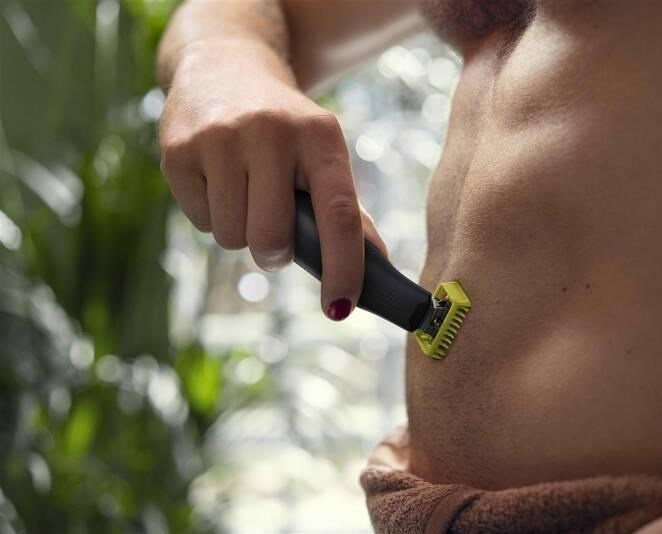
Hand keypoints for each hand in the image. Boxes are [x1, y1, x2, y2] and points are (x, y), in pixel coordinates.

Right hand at [158, 38, 386, 319]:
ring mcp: (218, 138)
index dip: (343, 268)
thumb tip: (376, 265)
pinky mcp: (177, 150)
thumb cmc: (286, 129)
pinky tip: (217, 178)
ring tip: (245, 194)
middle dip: (274, 254)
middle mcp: (269, 132)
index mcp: (319, 136)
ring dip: (242, 233)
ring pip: (232, 237)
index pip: (338, 214)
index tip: (339, 308)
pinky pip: (200, 221)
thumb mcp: (321, 153)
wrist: (223, 66)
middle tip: (275, 238)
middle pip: (272, 239)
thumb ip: (346, 209)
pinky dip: (212, 215)